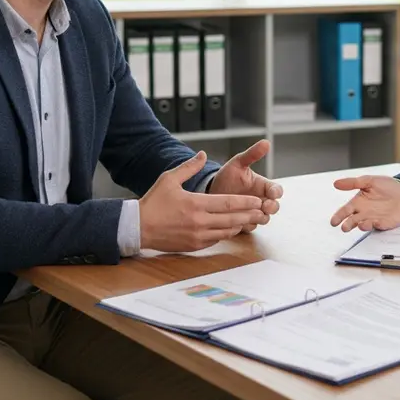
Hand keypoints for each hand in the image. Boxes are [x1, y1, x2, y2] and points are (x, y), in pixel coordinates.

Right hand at [138, 151, 267, 252]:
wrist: (137, 227)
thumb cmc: (153, 202)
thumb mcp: (169, 179)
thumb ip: (189, 167)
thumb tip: (203, 154)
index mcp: (195, 204)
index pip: (228, 203)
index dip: (246, 202)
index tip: (258, 200)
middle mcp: (199, 222)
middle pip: (232, 219)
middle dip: (249, 215)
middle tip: (262, 211)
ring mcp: (197, 236)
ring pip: (226, 231)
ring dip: (239, 225)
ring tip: (250, 219)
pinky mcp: (194, 245)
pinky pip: (216, 239)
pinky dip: (225, 233)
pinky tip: (230, 228)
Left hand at [208, 139, 282, 232]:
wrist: (211, 190)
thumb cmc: (227, 176)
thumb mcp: (238, 163)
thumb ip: (252, 154)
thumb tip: (266, 142)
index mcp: (263, 186)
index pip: (277, 190)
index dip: (276, 192)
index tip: (272, 193)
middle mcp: (261, 200)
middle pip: (274, 207)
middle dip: (271, 207)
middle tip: (264, 206)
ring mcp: (253, 213)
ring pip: (263, 219)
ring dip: (259, 217)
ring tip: (250, 214)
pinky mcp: (244, 223)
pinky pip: (249, 227)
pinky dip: (246, 224)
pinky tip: (238, 221)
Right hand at [329, 175, 399, 231]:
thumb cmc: (386, 186)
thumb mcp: (369, 181)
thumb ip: (353, 183)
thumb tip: (336, 183)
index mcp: (358, 202)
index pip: (345, 211)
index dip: (339, 216)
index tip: (334, 222)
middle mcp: (364, 213)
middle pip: (352, 221)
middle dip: (348, 225)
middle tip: (344, 227)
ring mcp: (374, 219)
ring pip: (365, 225)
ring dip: (362, 226)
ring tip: (361, 225)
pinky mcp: (384, 223)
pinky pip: (379, 226)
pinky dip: (376, 225)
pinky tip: (376, 222)